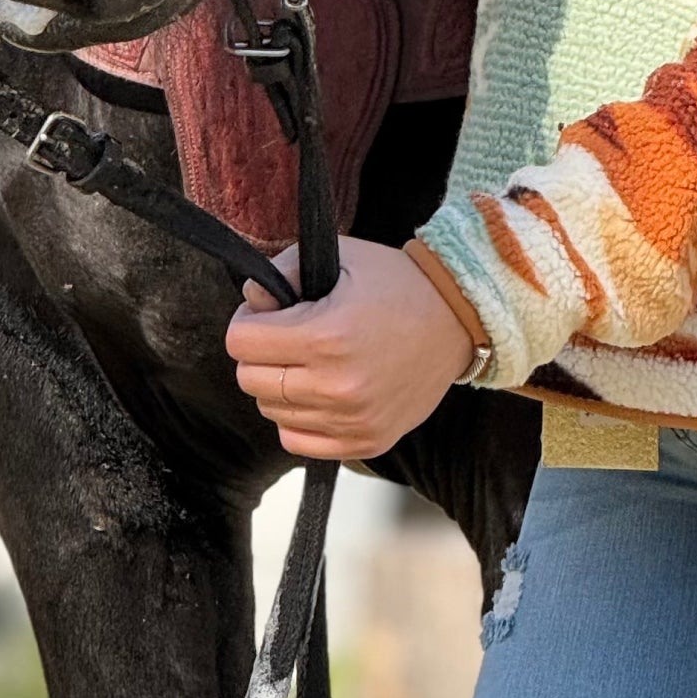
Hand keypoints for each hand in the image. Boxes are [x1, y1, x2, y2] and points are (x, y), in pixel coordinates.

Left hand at [225, 236, 477, 460]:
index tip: (268, 313)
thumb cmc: (397, 284)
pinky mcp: (365, 441)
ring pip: (270, 411)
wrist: (456, 319)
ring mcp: (351, 419)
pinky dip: (298, 418)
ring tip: (309, 361)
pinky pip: (297, 442)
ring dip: (279, 385)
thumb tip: (252, 300)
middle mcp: (336, 385)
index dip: (249, 320)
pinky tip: (319, 391)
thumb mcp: (341, 256)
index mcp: (325, 336)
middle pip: (249, 380)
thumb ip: (284, 270)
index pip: (240, 342)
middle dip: (259, 353)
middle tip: (287, 336)